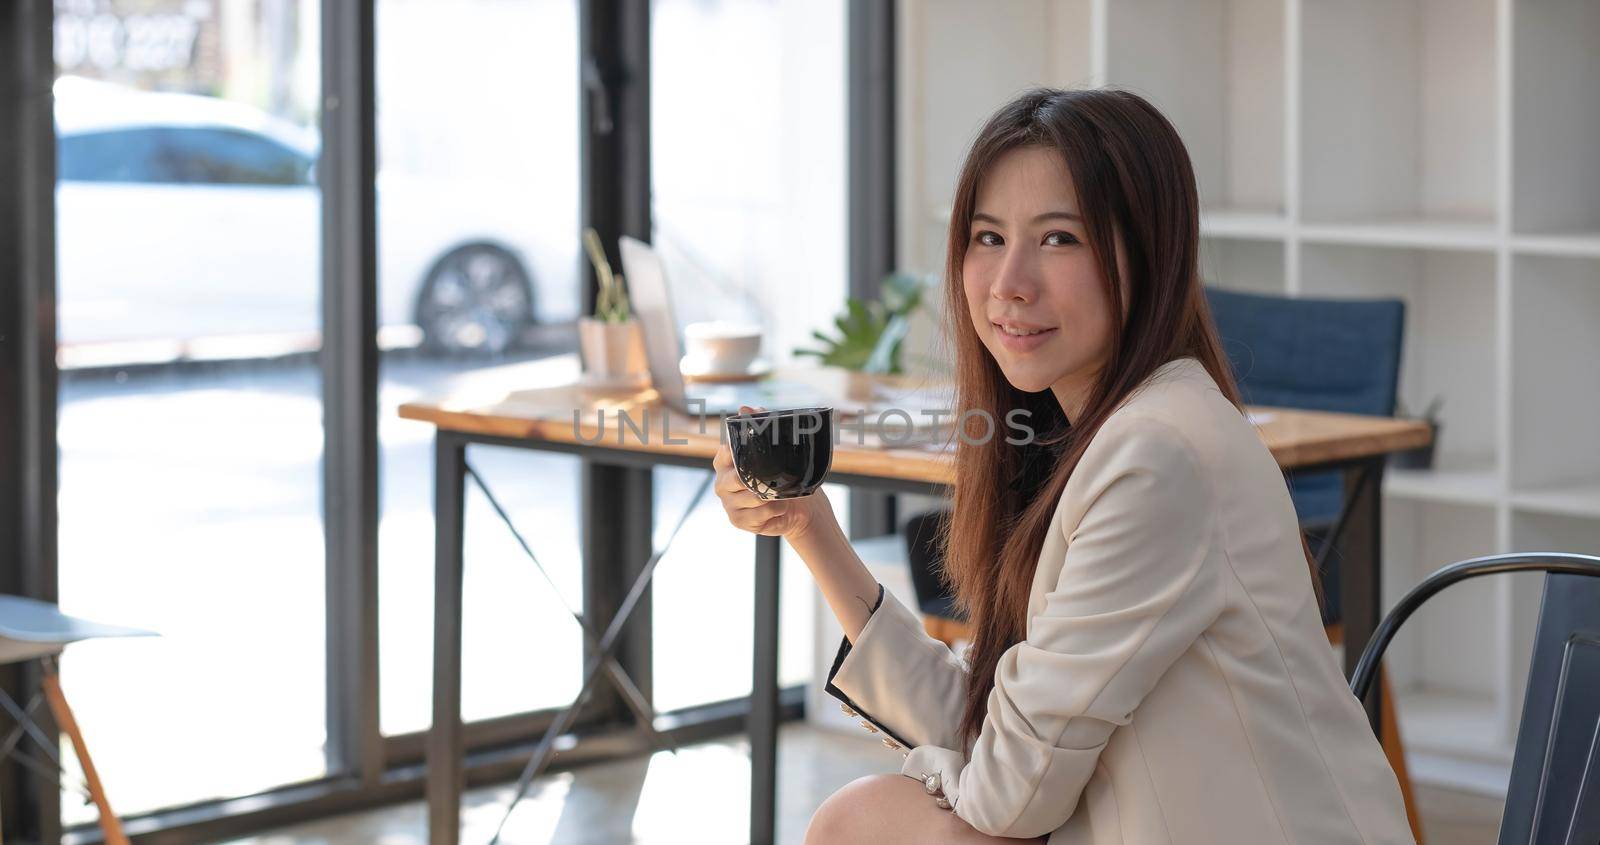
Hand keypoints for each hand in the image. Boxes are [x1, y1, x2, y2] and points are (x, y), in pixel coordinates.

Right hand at [713, 404, 829, 538]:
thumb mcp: (776, 448)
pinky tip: (780, 508)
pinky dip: (775, 510)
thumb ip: (761, 425)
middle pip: (733, 479)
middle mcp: (722, 483)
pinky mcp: (738, 521)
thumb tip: (746, 408)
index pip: (724, 453)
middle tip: (771, 479)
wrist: (798, 507)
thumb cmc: (784, 475)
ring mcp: (729, 504)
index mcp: (726, 462)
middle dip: (754, 480)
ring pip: (750, 497)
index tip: (752, 453)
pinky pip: (759, 514)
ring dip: (772, 496)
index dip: (737, 452)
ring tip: (781, 494)